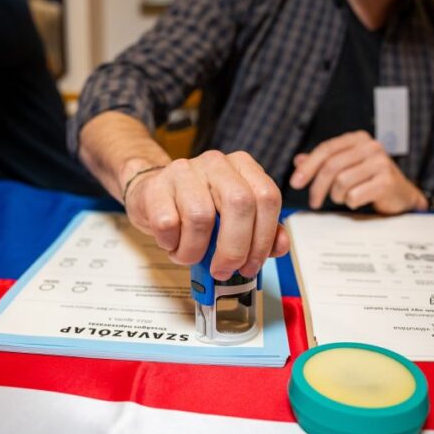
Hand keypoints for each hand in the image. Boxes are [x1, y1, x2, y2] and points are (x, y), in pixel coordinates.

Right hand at [122, 150, 289, 279]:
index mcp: (244, 167)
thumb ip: (262, 231)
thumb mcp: (235, 218)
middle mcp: (217, 163)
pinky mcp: (157, 185)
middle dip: (234, 248)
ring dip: (195, 250)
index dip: (263, 238)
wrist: (153, 194)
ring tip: (190, 255)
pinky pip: (168, 223)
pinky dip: (172, 244)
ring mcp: (185, 170)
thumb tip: (280, 246)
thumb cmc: (198, 208)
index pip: (268, 198)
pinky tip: (172, 243)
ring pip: (201, 217)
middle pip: (239, 204)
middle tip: (223, 270)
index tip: (251, 266)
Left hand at [288, 131, 426, 213]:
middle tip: (313, 202)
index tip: (295, 183)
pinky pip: (355, 195)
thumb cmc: (370, 179)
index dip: (308, 166)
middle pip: (331, 166)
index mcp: (357, 139)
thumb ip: (323, 162)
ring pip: (341, 182)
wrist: (401, 194)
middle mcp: (371, 146)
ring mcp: (381, 162)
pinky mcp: (387, 181)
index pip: (326, 149)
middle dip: (317, 187)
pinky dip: (351, 202)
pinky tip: (357, 201)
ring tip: (343, 198)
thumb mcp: (346, 167)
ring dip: (337, 196)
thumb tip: (298, 160)